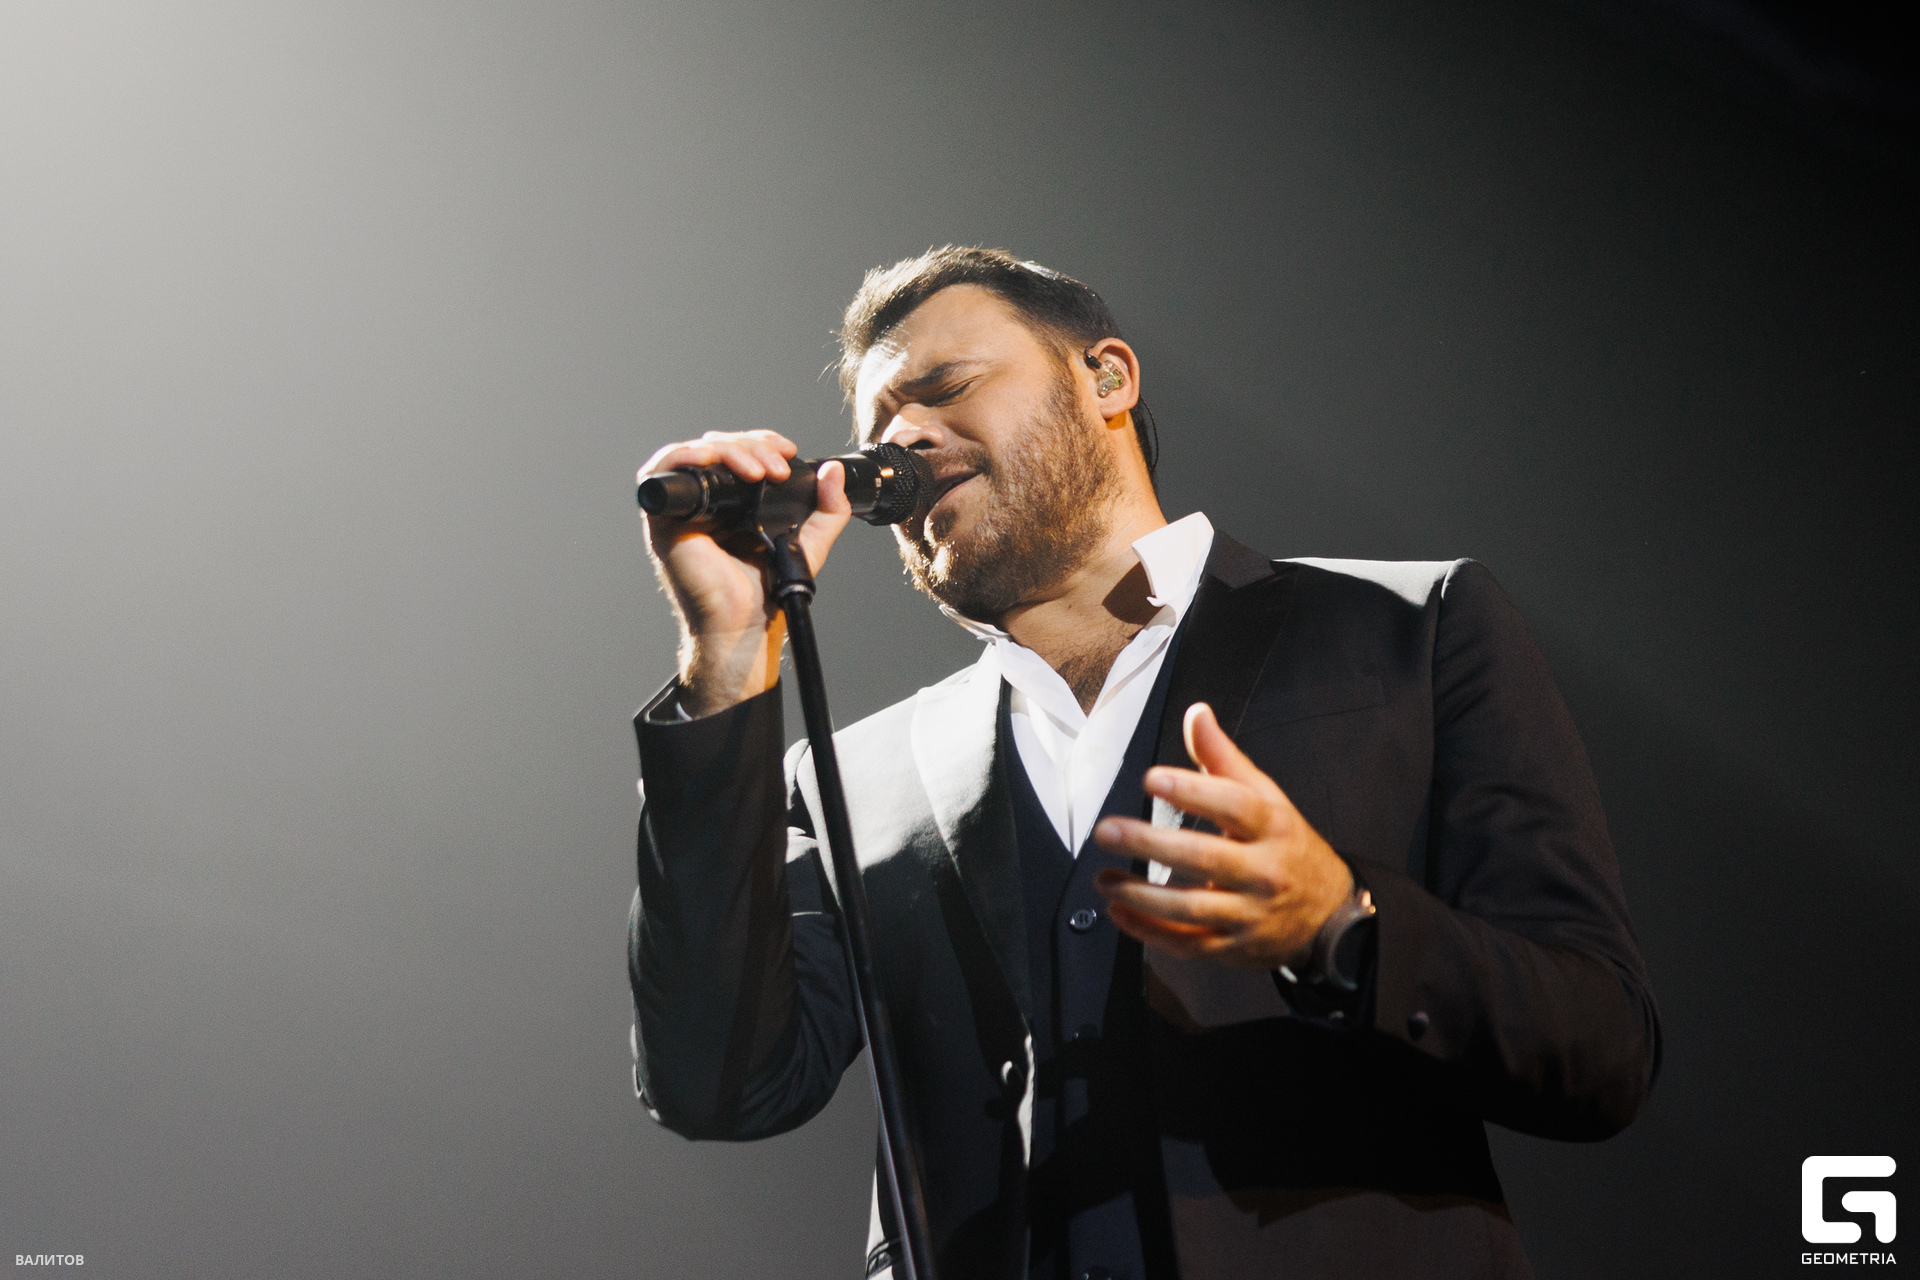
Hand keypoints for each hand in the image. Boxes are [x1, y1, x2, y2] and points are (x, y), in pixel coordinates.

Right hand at [637, 430, 851, 714]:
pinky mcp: (664, 522)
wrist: (747, 624)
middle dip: (750, 446)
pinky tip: (713, 460)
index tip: (788, 452)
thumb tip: (834, 472)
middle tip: (777, 467)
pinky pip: (659, 475)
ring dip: (725, 449)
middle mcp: (705, 502)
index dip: (761, 441)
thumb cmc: (767, 590)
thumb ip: (828, 509)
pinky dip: (684, 458)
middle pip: (716, 445)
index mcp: (732, 501)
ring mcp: (682, 510)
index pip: (738, 452)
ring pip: (692, 453)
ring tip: (755, 468)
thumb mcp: (809, 541)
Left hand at [1092, 702, 1353, 968]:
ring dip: (1141, 894)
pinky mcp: (1234, 946)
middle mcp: (1263, 871)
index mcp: (1272, 826)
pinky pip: (1188, 942)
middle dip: (1150, 843)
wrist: (1330, 914)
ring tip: (1103, 878)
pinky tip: (1118, 911)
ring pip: (1191, 907)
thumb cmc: (1286, 845)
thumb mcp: (1266, 798)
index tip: (1151, 779)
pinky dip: (1149, 932)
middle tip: (1106, 831)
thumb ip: (1224, 759)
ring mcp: (1248, 913)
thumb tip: (1196, 713)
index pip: (1234, 805)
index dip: (1192, 791)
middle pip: (1204, 857)